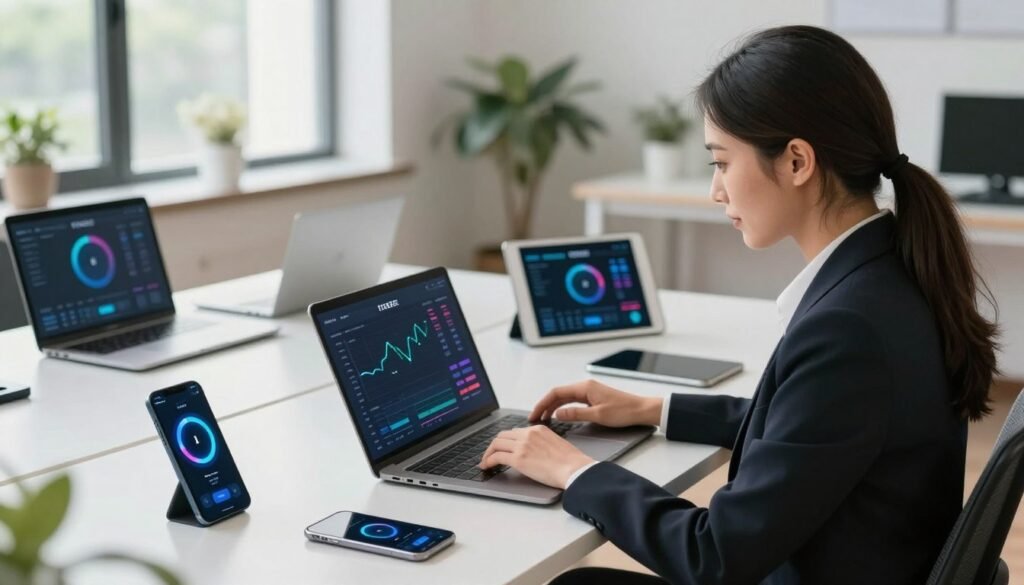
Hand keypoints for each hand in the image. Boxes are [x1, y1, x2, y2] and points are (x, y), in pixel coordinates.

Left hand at [479, 425, 594, 488]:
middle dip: (494, 445)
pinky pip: (496, 457)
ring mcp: (522, 445)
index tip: (503, 447)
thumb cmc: (571, 461)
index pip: (515, 432)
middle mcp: (528, 434)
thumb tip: (533, 451)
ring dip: (488, 453)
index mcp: (538, 429)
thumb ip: (542, 442)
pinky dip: (488, 461)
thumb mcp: (555, 443)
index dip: (506, 441)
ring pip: (496, 444)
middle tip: (491, 454)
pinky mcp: (518, 459)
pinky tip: (486, 466)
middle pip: (503, 435)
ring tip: (486, 461)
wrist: (575, 469)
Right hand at [529, 379, 661, 427]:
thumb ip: (576, 414)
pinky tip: (559, 416)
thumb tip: (558, 414)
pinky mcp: (593, 398)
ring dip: (553, 407)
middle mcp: (585, 387)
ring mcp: (589, 392)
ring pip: (565, 398)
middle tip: (534, 419)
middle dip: (545, 406)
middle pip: (558, 394)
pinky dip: (563, 408)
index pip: (556, 392)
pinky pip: (573, 401)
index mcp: (585, 387)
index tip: (534, 414)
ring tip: (543, 419)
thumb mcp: (598, 415)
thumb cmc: (624, 411)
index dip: (543, 403)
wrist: (642, 410)